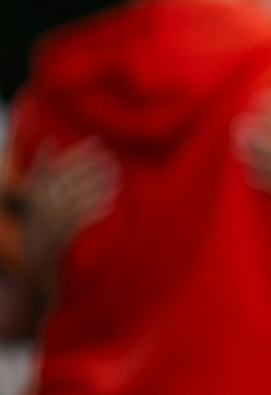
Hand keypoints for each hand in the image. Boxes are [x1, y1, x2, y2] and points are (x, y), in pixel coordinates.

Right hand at [19, 140, 118, 283]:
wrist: (31, 254)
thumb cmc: (32, 218)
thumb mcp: (30, 191)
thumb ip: (40, 166)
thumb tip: (49, 141)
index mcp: (33, 189)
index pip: (59, 165)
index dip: (80, 153)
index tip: (98, 141)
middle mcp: (42, 202)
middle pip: (72, 180)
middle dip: (93, 167)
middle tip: (112, 157)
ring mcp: (52, 218)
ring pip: (81, 197)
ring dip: (99, 185)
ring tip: (116, 174)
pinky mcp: (62, 233)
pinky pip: (83, 219)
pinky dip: (97, 211)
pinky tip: (112, 203)